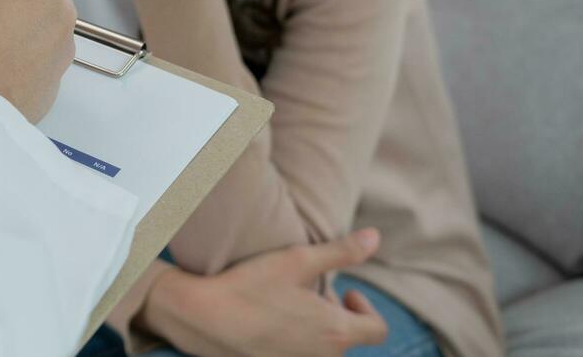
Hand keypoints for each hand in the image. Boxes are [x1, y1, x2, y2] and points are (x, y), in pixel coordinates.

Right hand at [140, 230, 387, 356]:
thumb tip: (375, 238)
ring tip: (286, 304)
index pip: (378, 330)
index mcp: (337, 331)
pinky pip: (297, 354)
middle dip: (335, 313)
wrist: (204, 318)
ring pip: (322, 348)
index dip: (367, 307)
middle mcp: (323, 356)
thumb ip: (341, 251)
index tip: (343, 290)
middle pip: (347, 338)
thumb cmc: (252, 286)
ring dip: (315, 328)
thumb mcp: (298, 260)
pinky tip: (268, 320)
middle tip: (308, 291)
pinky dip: (293, 339)